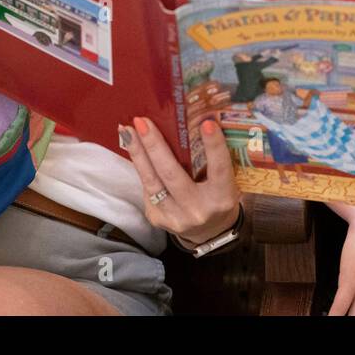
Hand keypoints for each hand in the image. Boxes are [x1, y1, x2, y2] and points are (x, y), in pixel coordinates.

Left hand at [120, 116, 240, 246]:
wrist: (209, 232)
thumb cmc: (217, 197)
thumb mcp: (226, 182)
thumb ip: (215, 160)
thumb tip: (198, 121)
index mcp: (222, 198)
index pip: (219, 169)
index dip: (213, 147)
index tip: (207, 123)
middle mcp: (198, 210)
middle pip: (172, 174)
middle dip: (154, 145)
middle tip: (142, 121)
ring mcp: (175, 217)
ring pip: (151, 182)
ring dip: (137, 153)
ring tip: (127, 130)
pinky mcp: (158, 219)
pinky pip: (147, 189)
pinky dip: (140, 167)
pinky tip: (134, 148)